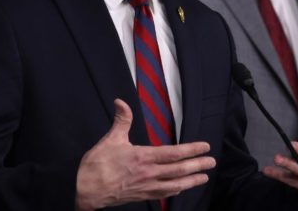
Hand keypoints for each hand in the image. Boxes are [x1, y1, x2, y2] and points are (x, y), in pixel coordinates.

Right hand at [75, 99, 215, 210]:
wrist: (85, 190)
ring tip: (204, 178)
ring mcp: (146, 186)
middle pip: (179, 170)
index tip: (205, 147)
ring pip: (175, 184)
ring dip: (191, 181)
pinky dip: (175, 191)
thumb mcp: (110, 139)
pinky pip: (163, 194)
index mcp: (143, 157)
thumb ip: (121, 120)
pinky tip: (181, 189)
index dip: (192, 150)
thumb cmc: (96, 165)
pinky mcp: (141, 196)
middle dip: (198, 165)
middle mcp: (148, 173)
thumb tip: (121, 102)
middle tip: (211, 162)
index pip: (174, 153)